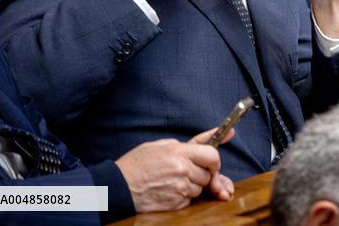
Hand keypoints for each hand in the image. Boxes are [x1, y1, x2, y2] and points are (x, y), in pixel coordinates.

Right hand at [114, 127, 233, 212]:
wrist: (117, 188)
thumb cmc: (137, 164)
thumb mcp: (161, 145)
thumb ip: (189, 143)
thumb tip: (221, 134)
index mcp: (179, 153)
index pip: (212, 155)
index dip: (214, 160)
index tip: (210, 162)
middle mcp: (182, 171)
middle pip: (208, 174)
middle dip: (201, 173)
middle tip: (185, 171)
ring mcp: (179, 189)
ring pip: (200, 188)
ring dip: (192, 186)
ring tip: (172, 180)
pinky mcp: (175, 204)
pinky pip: (190, 200)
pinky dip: (183, 197)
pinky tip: (168, 190)